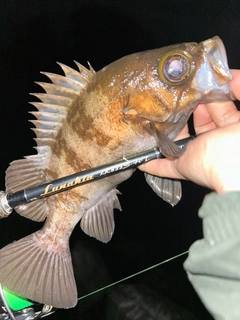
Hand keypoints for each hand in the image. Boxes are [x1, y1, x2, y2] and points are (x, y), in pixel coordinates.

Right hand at [140, 70, 239, 192]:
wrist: (233, 169)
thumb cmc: (238, 140)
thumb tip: (227, 74)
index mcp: (231, 126)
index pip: (218, 105)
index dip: (208, 93)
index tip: (195, 80)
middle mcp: (215, 139)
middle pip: (197, 119)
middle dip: (186, 106)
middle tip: (174, 91)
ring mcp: (198, 153)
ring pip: (180, 139)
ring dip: (168, 129)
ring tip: (156, 111)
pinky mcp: (184, 166)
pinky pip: (166, 166)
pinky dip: (154, 164)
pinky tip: (143, 157)